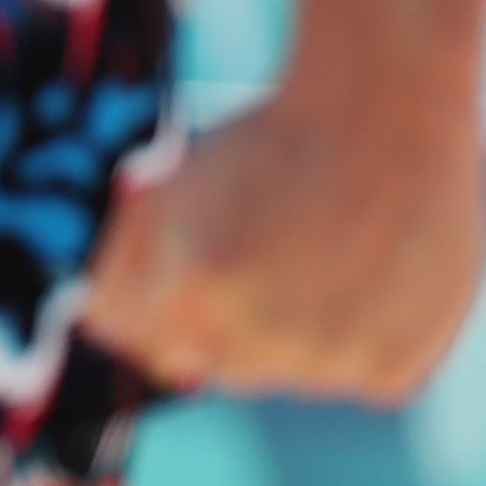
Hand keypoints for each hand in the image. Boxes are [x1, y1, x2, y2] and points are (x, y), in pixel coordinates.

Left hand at [81, 72, 485, 399]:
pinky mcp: (389, 372)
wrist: (391, 109)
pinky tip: (374, 274)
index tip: (187, 259)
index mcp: (189, 286)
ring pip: (288, 374)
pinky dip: (362, 339)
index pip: (135, 335)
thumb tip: (94, 321)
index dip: (156, 294)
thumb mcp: (173, 185)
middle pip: (213, 363)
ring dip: (295, 334)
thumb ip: (126, 262)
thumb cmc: (273, 139)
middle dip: (225, 316)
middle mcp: (254, 338)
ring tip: (326, 251)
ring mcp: (325, 363)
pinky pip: (356, 375)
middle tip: (266, 244)